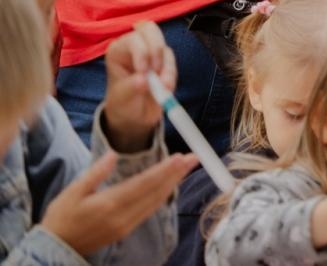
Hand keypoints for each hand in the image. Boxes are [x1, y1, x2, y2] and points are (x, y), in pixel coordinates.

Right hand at [39, 150, 196, 255]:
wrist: (56, 248)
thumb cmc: (61, 217)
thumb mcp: (72, 192)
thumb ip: (95, 173)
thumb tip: (113, 154)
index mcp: (109, 203)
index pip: (144, 183)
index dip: (164, 170)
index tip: (180, 157)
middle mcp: (122, 216)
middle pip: (156, 192)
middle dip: (176, 174)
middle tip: (194, 158)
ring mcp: (126, 225)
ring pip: (156, 202)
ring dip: (173, 184)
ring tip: (186, 168)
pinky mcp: (126, 230)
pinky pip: (150, 210)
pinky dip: (162, 196)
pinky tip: (169, 185)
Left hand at [103, 21, 173, 151]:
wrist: (134, 116)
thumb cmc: (123, 104)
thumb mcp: (122, 98)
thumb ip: (131, 88)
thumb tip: (143, 80)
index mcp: (119, 51)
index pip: (133, 39)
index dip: (142, 52)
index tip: (143, 72)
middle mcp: (135, 46)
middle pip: (150, 30)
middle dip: (157, 49)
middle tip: (157, 70)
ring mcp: (151, 52)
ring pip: (165, 47)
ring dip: (167, 68)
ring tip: (161, 87)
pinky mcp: (164, 61)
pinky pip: (173, 61)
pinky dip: (172, 74)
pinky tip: (165, 88)